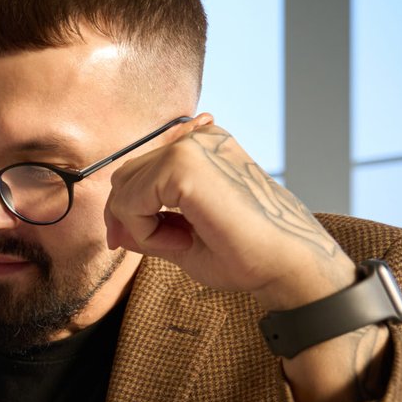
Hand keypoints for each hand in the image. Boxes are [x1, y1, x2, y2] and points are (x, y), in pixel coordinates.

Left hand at [104, 115, 356, 310]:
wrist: (287, 263)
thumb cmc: (245, 252)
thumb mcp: (182, 235)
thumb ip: (147, 223)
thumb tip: (114, 227)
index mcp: (201, 146)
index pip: (137, 171)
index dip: (126, 210)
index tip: (135, 241)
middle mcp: (196, 138)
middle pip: (124, 176)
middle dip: (127, 218)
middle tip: (165, 245)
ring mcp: (191, 147)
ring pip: (124, 188)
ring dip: (140, 226)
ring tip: (182, 241)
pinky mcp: (185, 165)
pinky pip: (131, 201)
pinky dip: (145, 230)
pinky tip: (184, 239)